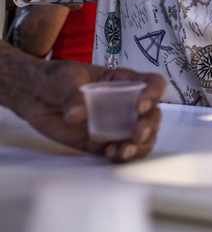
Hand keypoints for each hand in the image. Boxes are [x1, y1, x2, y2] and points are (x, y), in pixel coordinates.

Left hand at [16, 60, 165, 161]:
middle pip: (152, 115)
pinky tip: (110, 154)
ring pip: (142, 137)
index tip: (141, 106)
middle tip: (137, 134)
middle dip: (149, 126)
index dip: (154, 93)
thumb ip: (73, 95)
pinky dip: (121, 156)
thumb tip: (77, 114)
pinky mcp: (102, 142)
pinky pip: (120, 151)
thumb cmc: (56, 78)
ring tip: (123, 151)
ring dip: (140, 146)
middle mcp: (125, 104)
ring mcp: (115, 124)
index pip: (152, 84)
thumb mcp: (65, 78)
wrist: (34, 95)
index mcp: (123, 82)